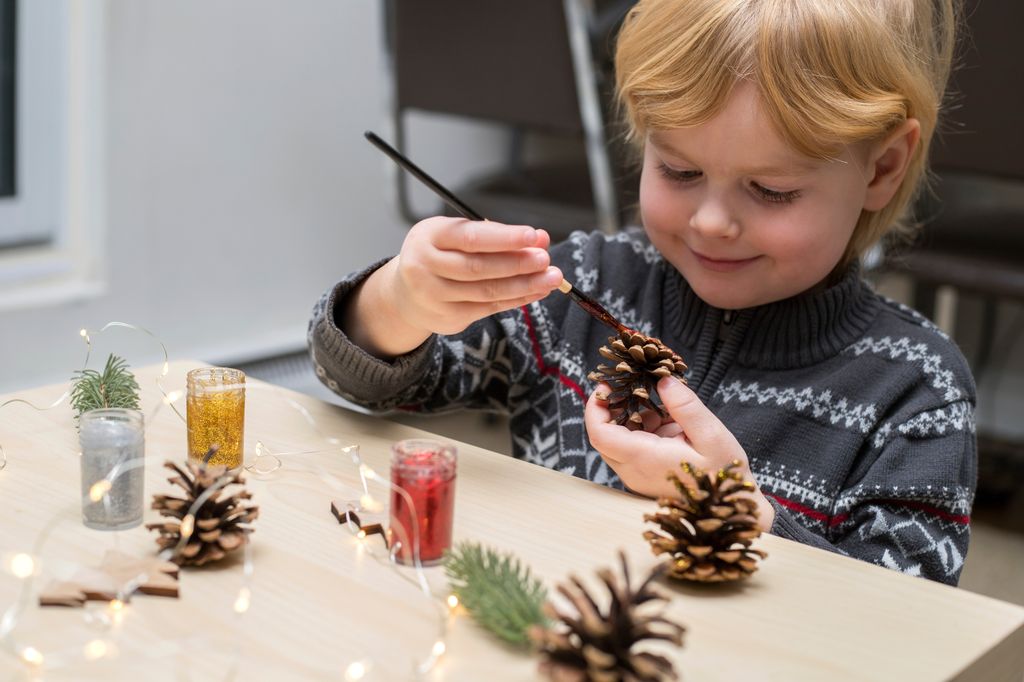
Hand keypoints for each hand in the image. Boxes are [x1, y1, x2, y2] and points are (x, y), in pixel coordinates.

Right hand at [344, 217, 562, 357]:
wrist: (405, 295)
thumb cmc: (438, 256)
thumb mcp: (453, 236)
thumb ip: (492, 235)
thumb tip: (537, 239)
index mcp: (428, 236)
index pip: (471, 237)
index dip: (504, 238)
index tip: (534, 236)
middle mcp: (425, 266)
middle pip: (478, 267)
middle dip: (517, 263)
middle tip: (545, 259)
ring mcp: (434, 296)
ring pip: (486, 291)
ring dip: (524, 284)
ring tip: (551, 277)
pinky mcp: (447, 317)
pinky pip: (489, 308)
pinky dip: (516, 299)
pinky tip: (536, 291)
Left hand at [585, 376, 775, 530]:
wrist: (731, 509)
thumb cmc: (723, 474)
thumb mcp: (711, 435)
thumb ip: (685, 406)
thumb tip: (663, 381)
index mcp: (644, 459)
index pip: (599, 434)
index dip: (595, 407)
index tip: (607, 385)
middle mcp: (633, 471)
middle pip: (604, 436)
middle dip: (613, 408)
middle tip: (634, 387)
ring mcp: (637, 476)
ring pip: (617, 441)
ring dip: (633, 418)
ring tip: (663, 408)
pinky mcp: (644, 477)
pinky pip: (631, 449)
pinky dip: (644, 430)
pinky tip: (669, 423)